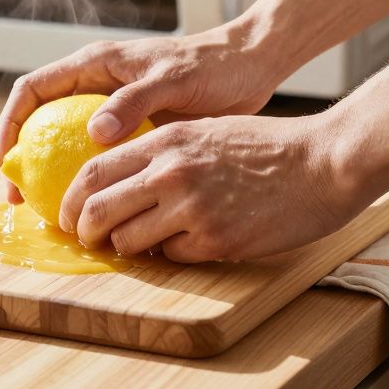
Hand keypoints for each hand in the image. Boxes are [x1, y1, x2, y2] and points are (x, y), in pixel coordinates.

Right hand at [0, 22, 285, 203]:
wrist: (248, 67)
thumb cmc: (212, 67)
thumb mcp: (172, 80)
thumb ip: (133, 101)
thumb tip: (94, 132)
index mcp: (94, 64)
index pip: (32, 90)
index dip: (12, 123)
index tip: (7, 160)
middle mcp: (95, 84)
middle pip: (41, 120)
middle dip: (23, 158)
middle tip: (19, 198)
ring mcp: (111, 107)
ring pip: (64, 140)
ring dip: (51, 173)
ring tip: (47, 211)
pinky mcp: (131, 126)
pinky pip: (96, 155)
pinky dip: (86, 179)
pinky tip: (91, 208)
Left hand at [58, 114, 360, 261]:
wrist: (321, 163)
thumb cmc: (267, 146)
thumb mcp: (205, 131)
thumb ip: (162, 150)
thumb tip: (122, 178)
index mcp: (165, 142)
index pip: (94, 172)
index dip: (71, 199)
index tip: (67, 213)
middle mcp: (171, 173)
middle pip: (98, 210)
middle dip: (84, 231)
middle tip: (87, 240)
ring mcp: (192, 209)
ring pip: (130, 241)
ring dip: (127, 248)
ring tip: (139, 245)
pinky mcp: (215, 241)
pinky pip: (172, 258)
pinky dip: (172, 256)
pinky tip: (187, 244)